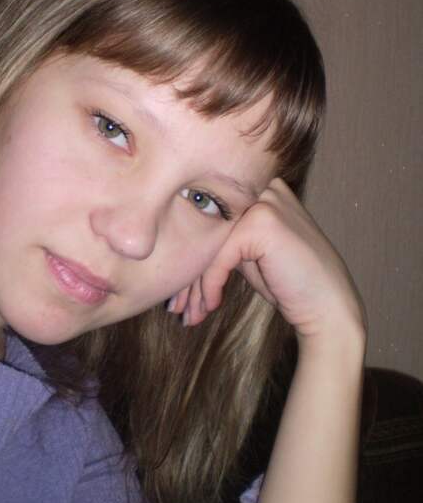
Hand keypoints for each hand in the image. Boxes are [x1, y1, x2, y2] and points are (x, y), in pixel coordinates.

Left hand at [169, 178, 365, 348]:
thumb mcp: (251, 253)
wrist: (327, 308)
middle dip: (188, 273)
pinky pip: (219, 257)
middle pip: (207, 228)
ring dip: (194, 286)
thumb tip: (179, 240)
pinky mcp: (262, 223)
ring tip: (187, 315)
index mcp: (262, 188)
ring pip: (209, 244)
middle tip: (176, 307)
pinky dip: (210, 285)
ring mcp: (265, 202)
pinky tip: (211, 307)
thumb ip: (225, 238)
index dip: (192, 255)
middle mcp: (264, 188)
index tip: (179, 294)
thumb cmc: (289, 284)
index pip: (212, 218)